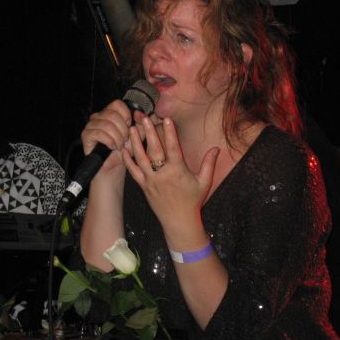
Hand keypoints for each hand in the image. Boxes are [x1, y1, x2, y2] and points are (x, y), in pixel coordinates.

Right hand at [81, 100, 146, 174]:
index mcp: (110, 113)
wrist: (114, 165)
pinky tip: (112, 147)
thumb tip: (139, 113)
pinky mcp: (86, 135)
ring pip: (106, 125)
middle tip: (125, 140)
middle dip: (123, 130)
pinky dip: (109, 141)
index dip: (126, 115)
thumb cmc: (124, 149)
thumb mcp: (137, 135)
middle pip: (112, 115)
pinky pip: (98, 133)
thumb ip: (141, 124)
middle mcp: (99, 116)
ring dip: (117, 137)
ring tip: (119, 145)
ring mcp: (91, 125)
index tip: (129, 126)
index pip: (117, 104)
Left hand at [121, 116, 219, 244]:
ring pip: (140, 158)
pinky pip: (133, 171)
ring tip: (132, 129)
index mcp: (177, 171)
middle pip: (154, 150)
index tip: (167, 119)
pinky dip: (128, 160)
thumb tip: (216, 148)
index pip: (174, 148)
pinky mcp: (144, 186)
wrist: (178, 221)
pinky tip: (124, 149)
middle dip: (149, 132)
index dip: (170, 133)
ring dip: (136, 142)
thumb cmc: (193, 201)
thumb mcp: (204, 182)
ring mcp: (151, 180)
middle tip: (144, 118)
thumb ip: (209, 164)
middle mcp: (162, 174)